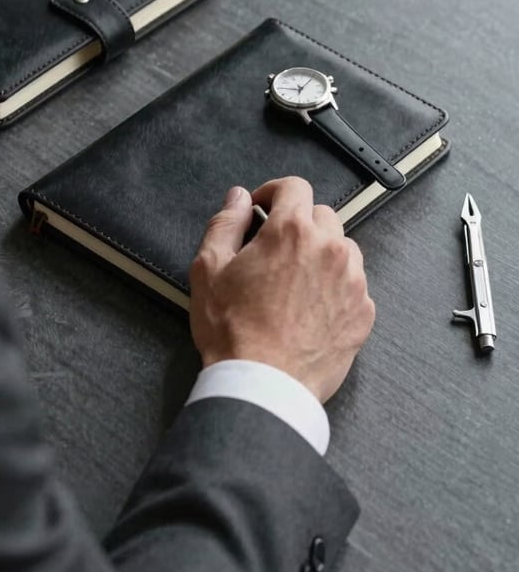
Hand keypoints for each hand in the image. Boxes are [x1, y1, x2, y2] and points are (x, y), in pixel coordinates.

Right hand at [189, 177, 374, 402]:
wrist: (263, 385)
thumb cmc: (232, 329)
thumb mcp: (208, 269)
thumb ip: (225, 223)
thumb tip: (239, 197)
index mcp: (291, 231)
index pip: (294, 186)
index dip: (274, 192)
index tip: (262, 209)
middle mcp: (330, 249)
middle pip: (322, 215)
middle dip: (298, 224)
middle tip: (273, 251)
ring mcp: (353, 281)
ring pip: (342, 248)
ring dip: (321, 253)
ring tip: (294, 282)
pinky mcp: (364, 312)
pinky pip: (354, 284)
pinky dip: (335, 286)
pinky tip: (310, 308)